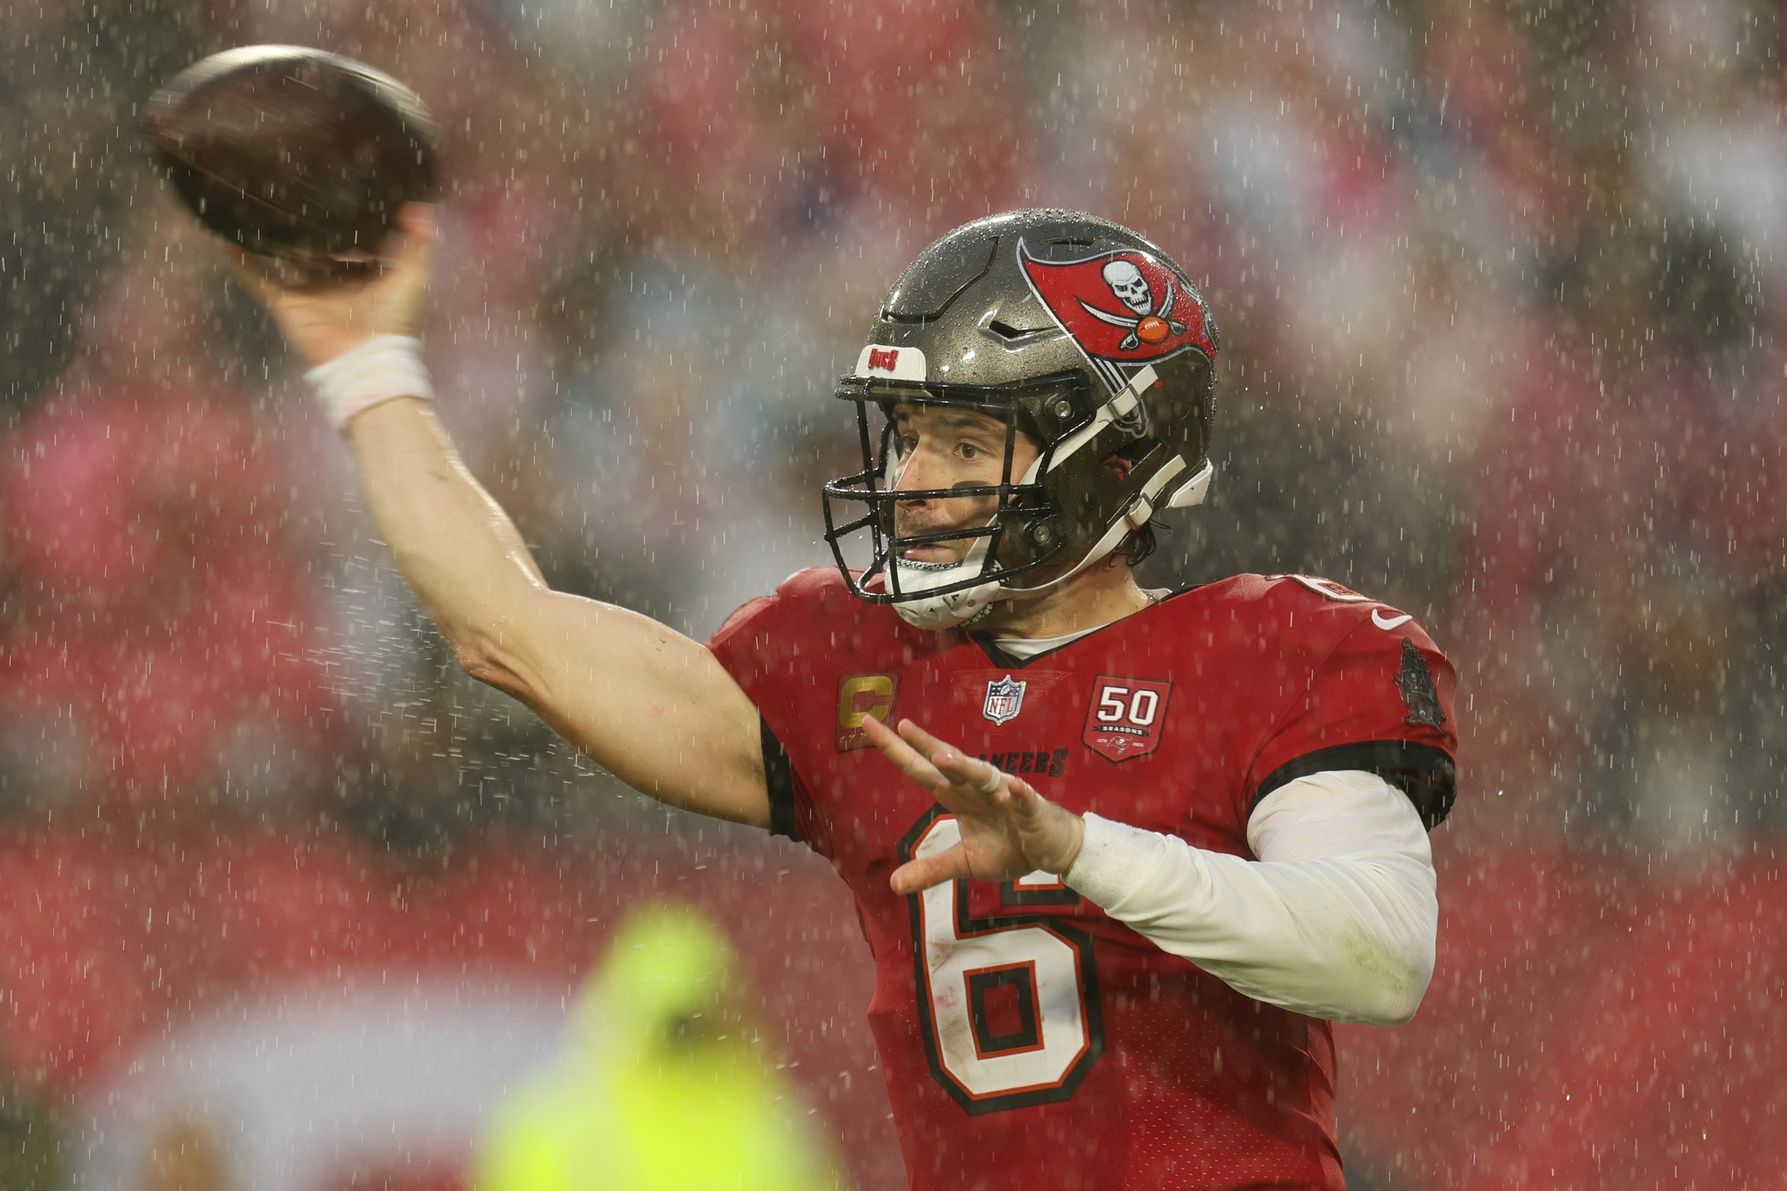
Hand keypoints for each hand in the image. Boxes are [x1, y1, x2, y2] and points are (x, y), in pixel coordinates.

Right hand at [227, 203, 438, 366]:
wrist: (365, 358)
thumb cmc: (393, 319)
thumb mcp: (414, 276)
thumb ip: (419, 243)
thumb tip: (420, 206)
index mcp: (367, 274)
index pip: (357, 240)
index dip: (351, 219)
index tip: (342, 189)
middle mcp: (336, 280)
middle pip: (319, 247)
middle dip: (310, 225)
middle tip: (295, 192)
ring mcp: (309, 291)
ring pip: (287, 259)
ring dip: (274, 239)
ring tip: (258, 208)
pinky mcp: (287, 304)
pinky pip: (259, 281)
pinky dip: (243, 264)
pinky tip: (228, 242)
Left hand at [863, 716, 1085, 894]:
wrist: (1054, 849)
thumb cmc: (1010, 846)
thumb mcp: (966, 862)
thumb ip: (932, 869)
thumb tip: (893, 885)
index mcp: (959, 796)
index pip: (921, 769)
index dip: (897, 750)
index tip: (867, 725)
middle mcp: (977, 788)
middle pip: (946, 762)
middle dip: (923, 744)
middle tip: (899, 725)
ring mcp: (1006, 795)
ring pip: (982, 777)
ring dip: (964, 767)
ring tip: (940, 758)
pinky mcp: (1032, 810)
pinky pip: (1026, 800)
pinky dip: (1020, 795)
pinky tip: (1014, 789)